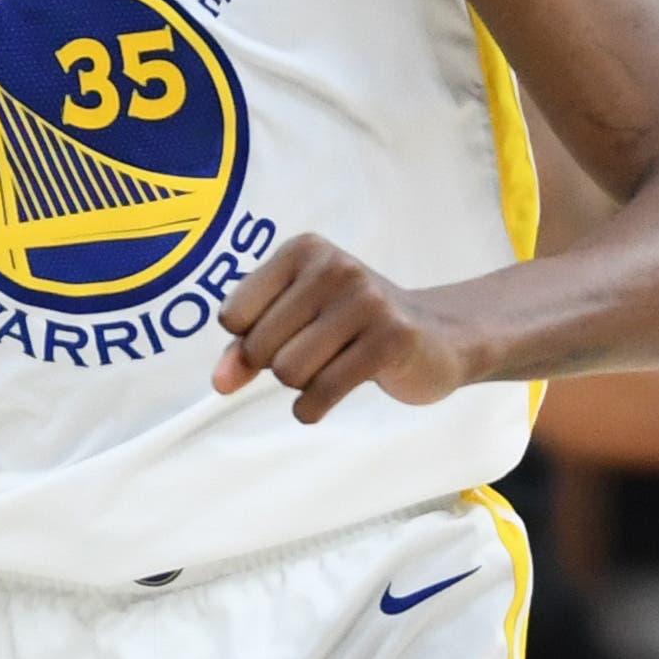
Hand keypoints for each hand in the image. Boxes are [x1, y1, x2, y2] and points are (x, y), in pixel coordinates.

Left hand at [212, 234, 477, 423]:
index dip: (248, 340)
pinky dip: (313, 408)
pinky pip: (322, 392)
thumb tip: (221, 382)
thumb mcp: (294, 322)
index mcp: (302, 250)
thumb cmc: (350, 327)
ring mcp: (366, 300)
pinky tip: (326, 398)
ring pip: (289, 371)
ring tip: (330, 367)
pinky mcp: (390, 338)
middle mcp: (333, 266)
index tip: (282, 337)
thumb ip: (246, 347)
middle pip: (260, 347)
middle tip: (315, 356)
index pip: (232, 315)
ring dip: (301, 386)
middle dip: (277, 367)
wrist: (437, 336)